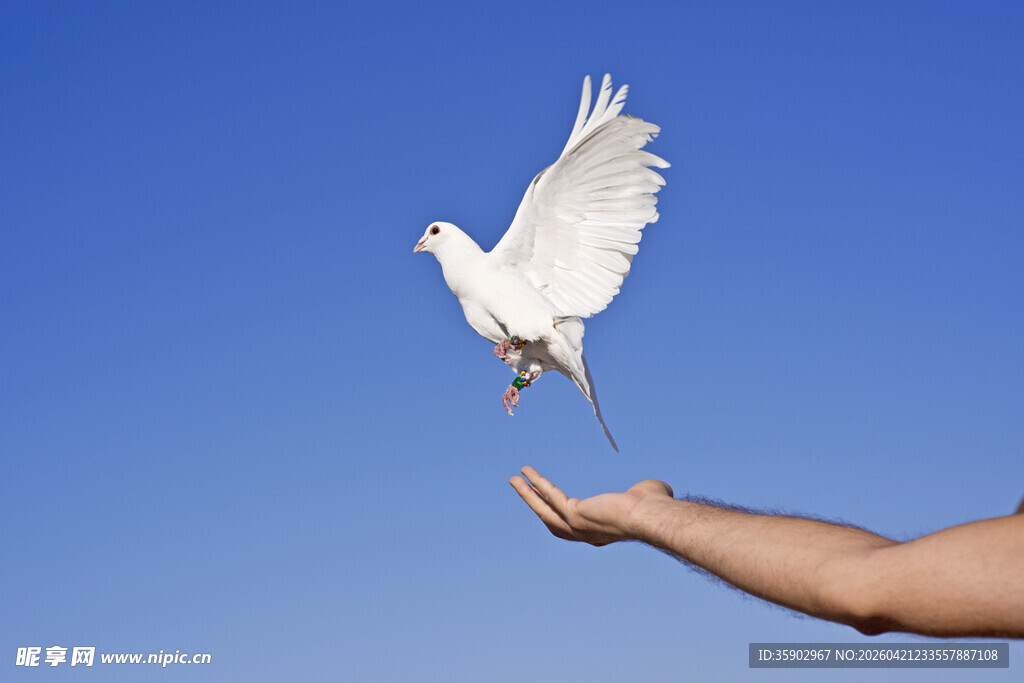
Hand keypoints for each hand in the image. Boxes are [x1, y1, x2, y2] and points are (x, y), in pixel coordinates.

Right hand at [509, 466, 673, 545]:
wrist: (652, 515)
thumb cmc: (654, 506)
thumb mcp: (646, 496)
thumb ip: (644, 492)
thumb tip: (658, 488)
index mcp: (600, 531)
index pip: (573, 524)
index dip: (559, 513)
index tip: (549, 500)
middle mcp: (585, 534)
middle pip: (552, 520)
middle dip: (536, 504)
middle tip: (522, 489)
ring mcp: (578, 527)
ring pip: (545, 510)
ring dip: (528, 495)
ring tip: (514, 480)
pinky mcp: (574, 514)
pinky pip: (550, 496)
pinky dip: (536, 484)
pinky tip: (525, 472)